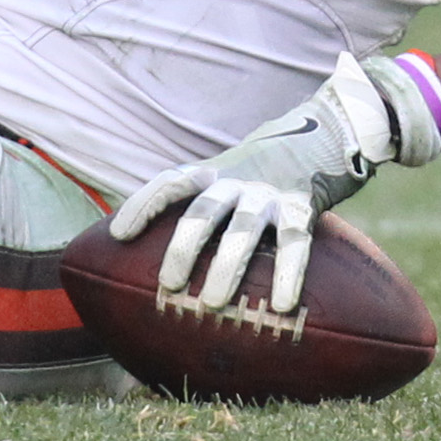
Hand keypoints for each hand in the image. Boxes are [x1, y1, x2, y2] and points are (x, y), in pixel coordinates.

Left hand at [108, 53, 437, 312]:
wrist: (322, 134)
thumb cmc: (259, 175)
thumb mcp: (225, 179)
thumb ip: (198, 208)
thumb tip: (151, 263)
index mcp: (212, 173)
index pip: (169, 182)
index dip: (142, 204)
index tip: (119, 233)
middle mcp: (237, 180)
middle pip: (202, 211)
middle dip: (183, 247)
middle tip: (167, 285)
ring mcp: (269, 193)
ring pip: (244, 230)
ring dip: (227, 267)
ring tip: (213, 303)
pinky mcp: (303, 206)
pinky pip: (295, 243)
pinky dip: (290, 274)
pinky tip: (284, 306)